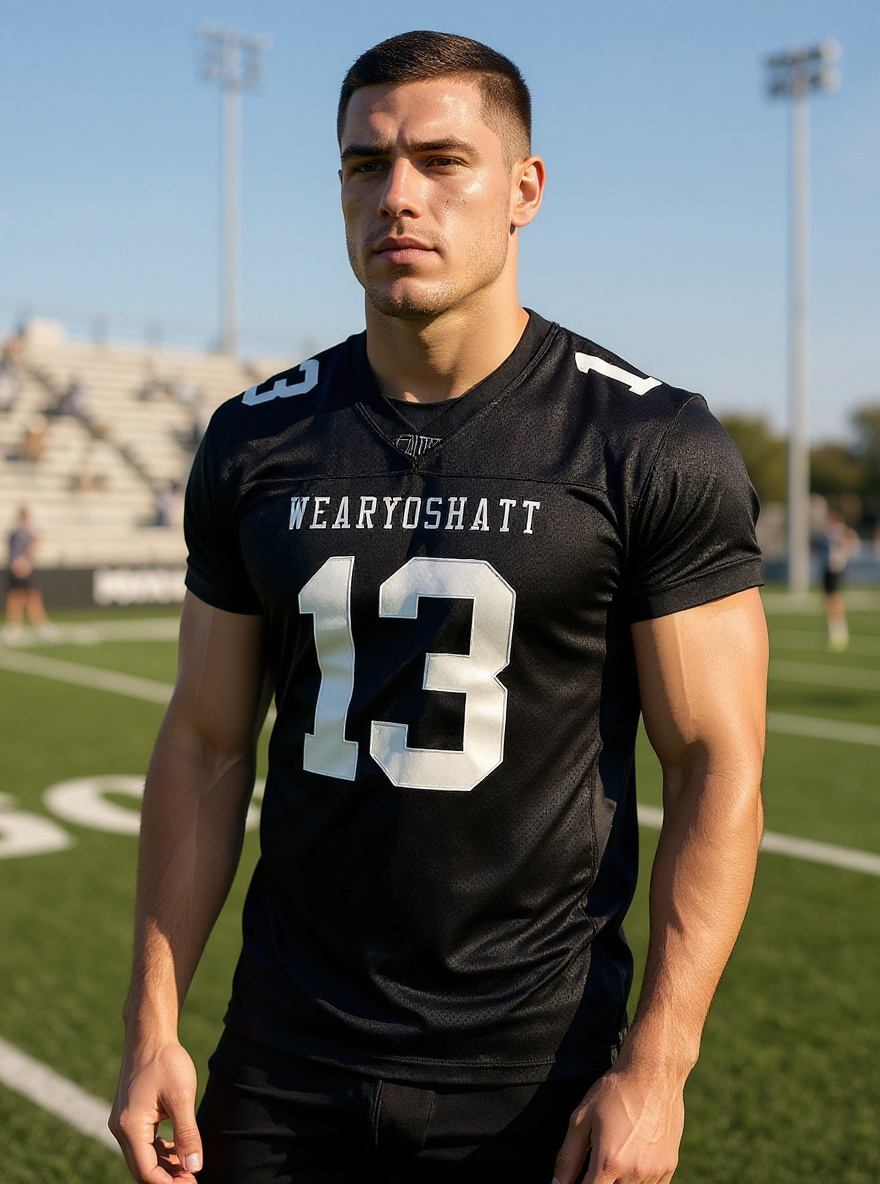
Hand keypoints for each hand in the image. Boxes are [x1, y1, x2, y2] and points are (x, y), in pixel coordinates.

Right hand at [109, 1041, 202, 1182]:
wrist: (149, 1034)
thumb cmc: (166, 1061)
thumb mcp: (182, 1097)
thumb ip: (187, 1134)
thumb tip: (194, 1166)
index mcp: (130, 1127)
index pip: (146, 1171)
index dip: (169, 1183)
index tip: (192, 1182)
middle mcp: (120, 1128)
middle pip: (142, 1168)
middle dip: (167, 1178)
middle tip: (192, 1179)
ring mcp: (122, 1122)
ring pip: (142, 1157)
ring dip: (164, 1166)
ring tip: (188, 1168)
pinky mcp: (128, 1116)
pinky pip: (142, 1143)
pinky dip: (158, 1152)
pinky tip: (177, 1151)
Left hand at [552, 1061, 684, 1183]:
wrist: (653, 1074)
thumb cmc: (616, 1091)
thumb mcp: (582, 1118)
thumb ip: (568, 1157)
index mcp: (609, 1161)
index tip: (583, 1176)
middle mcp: (634, 1173)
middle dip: (600, 1181)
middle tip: (598, 1160)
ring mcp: (654, 1172)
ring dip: (619, 1182)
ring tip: (616, 1155)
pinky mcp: (669, 1167)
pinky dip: (637, 1181)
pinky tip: (632, 1160)